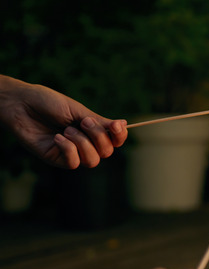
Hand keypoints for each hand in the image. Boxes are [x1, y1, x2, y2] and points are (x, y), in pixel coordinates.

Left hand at [0, 76, 127, 168]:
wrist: (21, 104)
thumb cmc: (48, 103)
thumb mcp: (78, 110)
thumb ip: (100, 122)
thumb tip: (124, 124)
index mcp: (92, 130)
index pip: (115, 141)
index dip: (120, 137)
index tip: (116, 126)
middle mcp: (85, 143)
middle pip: (107, 152)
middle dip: (98, 137)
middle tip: (82, 122)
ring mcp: (71, 153)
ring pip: (93, 161)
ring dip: (83, 144)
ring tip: (67, 130)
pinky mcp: (57, 159)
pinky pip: (74, 163)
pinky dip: (68, 149)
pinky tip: (57, 137)